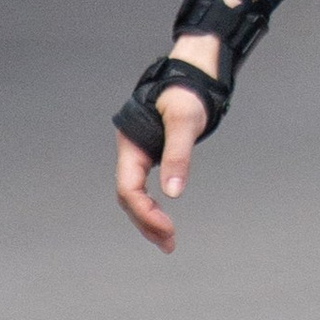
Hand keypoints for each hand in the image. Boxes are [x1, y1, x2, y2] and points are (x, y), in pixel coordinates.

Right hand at [114, 26, 223, 250]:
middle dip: (146, 223)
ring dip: (148, 220)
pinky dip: (153, 206)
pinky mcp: (151, 156)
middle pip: (129, 198)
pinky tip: (163, 219)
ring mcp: (139, 155)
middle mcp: (131, 152)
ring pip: (135, 196)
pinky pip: (145, 188)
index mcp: (131, 145)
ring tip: (168, 241)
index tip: (167, 228)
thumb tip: (173, 193)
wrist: (191, 75)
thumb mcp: (184, 122)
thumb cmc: (186, 93)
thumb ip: (178, 156)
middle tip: (170, 244)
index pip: (128, 188)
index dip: (144, 212)